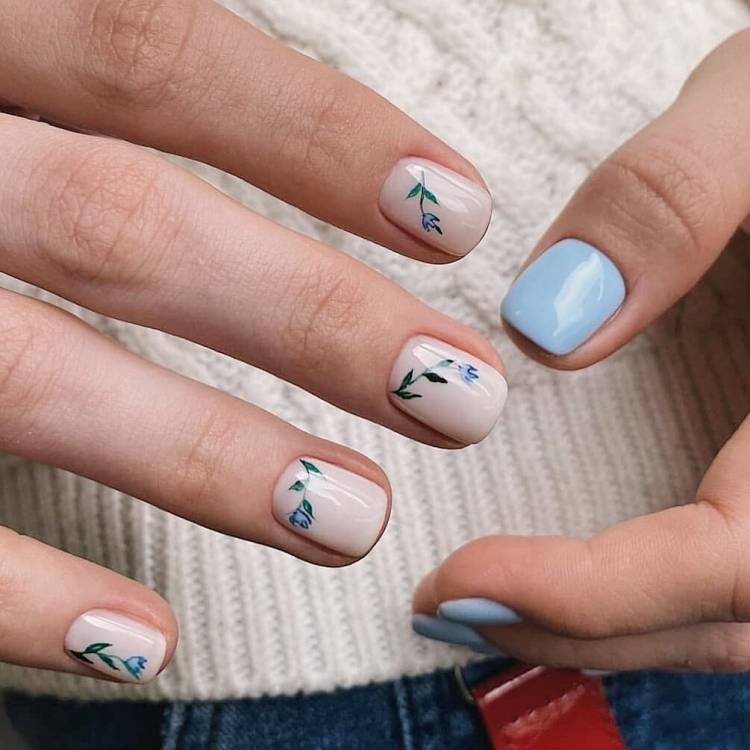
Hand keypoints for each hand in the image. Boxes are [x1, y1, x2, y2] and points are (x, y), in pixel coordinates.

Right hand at [0, 0, 507, 682]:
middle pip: (130, 229)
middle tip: (462, 398)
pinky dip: (17, 597)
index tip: (457, 213)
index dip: (320, 134)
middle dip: (315, 323)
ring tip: (355, 519)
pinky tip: (146, 643)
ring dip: (212, 465)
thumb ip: (76, 57)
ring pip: (31, 382)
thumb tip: (231, 111)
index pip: (159, 52)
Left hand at [413, 29, 749, 673]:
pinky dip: (637, 592)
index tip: (451, 586)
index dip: (591, 594)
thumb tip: (545, 325)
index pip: (733, 564)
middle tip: (443, 604)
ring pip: (728, 611)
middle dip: (575, 627)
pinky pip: (725, 565)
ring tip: (479, 603)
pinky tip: (557, 572)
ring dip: (600, 626)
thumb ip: (670, 202)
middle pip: (724, 617)